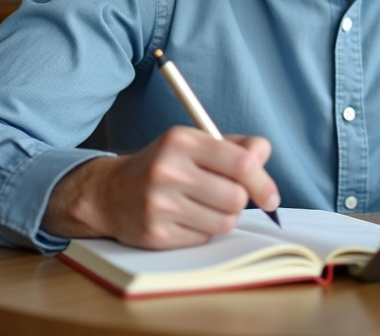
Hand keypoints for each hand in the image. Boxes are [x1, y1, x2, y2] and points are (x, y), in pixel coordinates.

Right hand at [43, 126, 280, 249]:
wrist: (109, 193)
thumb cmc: (163, 166)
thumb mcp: (194, 143)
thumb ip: (234, 147)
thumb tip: (264, 153)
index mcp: (181, 141)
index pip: (241, 163)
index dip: (263, 182)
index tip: (271, 196)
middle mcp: (168, 171)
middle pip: (236, 198)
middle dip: (240, 201)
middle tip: (227, 197)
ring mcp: (159, 205)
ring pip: (223, 222)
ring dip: (223, 217)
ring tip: (205, 206)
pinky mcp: (155, 234)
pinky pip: (203, 239)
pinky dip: (202, 231)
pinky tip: (185, 218)